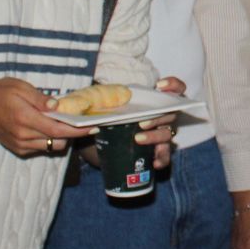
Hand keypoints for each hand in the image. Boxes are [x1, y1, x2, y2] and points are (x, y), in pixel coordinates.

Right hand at [0, 78, 91, 156]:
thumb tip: (58, 106)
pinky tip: (47, 127)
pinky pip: (40, 149)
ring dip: (61, 138)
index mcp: (26, 119)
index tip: (93, 127)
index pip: (59, 129)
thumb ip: (41, 99)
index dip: (78, 130)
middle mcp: (24, 136)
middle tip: (79, 121)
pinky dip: (48, 140)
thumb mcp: (21, 88)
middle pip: (58, 141)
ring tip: (62, 123)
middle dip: (72, 133)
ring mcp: (20, 145)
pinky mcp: (18, 149)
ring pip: (51, 147)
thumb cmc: (0, 92)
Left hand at [67, 75, 184, 170]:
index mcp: (150, 101)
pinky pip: (166, 156)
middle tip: (142, 121)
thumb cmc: (101, 120)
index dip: (173, 86)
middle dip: (159, 116)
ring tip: (138, 139)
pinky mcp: (154, 153)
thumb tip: (74, 99)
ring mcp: (159, 135)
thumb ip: (94, 99)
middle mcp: (159, 116)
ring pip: (168, 134)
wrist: (94, 145)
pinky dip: (162, 159)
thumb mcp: (98, 106)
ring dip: (156, 136)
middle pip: (171, 113)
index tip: (160, 86)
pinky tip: (154, 162)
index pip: (174, 89)